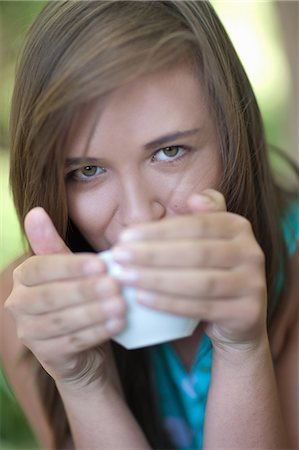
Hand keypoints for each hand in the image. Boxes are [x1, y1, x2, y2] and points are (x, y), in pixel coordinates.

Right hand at [5, 208, 125, 386]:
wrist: (84, 342)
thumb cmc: (77, 296)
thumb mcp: (69, 269)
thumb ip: (53, 245)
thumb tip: (35, 211)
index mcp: (23, 277)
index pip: (40, 268)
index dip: (70, 266)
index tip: (101, 264)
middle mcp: (18, 304)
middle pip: (50, 297)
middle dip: (84, 290)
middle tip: (115, 285)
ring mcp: (29, 333)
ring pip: (60, 322)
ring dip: (93, 312)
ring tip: (120, 305)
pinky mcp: (46, 356)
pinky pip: (71, 344)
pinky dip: (95, 333)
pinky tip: (117, 324)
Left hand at [111, 190, 267, 352]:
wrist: (239, 318)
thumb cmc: (212, 272)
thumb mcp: (208, 241)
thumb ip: (201, 217)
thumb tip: (194, 198)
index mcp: (238, 227)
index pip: (196, 225)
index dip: (159, 231)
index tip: (125, 237)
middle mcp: (251, 252)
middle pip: (196, 253)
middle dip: (152, 255)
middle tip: (118, 257)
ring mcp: (253, 284)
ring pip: (199, 282)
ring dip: (156, 279)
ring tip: (124, 278)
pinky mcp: (247, 313)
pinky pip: (202, 307)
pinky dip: (169, 303)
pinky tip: (142, 299)